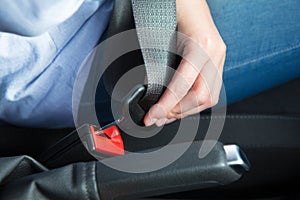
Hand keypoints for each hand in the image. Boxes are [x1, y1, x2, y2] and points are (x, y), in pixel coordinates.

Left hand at [144, 0, 225, 126]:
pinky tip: (181, 103)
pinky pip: (212, 88)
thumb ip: (157, 62)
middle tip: (158, 118)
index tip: (153, 116)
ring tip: (167, 115)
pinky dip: (195, 101)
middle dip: (178, 111)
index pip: (185, 85)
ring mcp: (219, 56)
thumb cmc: (173, 9)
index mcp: (201, 45)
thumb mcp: (161, 34)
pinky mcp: (218, 60)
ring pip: (210, 96)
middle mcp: (215, 53)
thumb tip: (148, 89)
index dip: (168, 104)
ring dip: (187, 110)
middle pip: (203, 96)